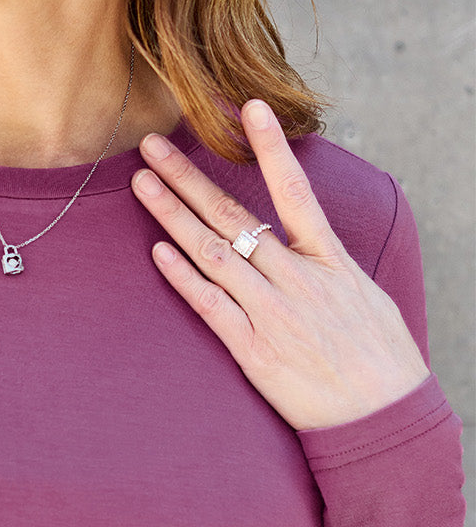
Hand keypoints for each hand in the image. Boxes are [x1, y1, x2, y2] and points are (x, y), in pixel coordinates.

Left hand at [130, 99, 430, 431]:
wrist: (384, 418)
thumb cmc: (381, 358)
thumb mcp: (365, 295)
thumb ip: (328, 263)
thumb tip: (306, 238)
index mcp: (329, 261)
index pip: (296, 190)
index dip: (271, 148)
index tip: (249, 108)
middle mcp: (297, 279)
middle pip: (233, 216)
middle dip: (189, 176)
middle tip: (154, 144)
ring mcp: (273, 314)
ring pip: (213, 252)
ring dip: (173, 215)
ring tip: (143, 183)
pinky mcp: (255, 351)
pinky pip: (210, 306)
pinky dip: (183, 276)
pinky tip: (158, 250)